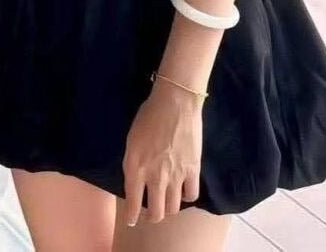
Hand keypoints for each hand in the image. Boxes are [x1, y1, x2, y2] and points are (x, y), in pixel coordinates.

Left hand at [122, 81, 202, 225]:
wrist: (175, 103)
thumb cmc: (148, 115)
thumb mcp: (131, 140)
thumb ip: (133, 163)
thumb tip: (136, 180)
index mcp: (135, 166)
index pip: (132, 202)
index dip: (132, 215)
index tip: (132, 221)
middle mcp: (155, 177)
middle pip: (155, 212)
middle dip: (152, 217)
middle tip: (151, 214)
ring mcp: (175, 176)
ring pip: (173, 208)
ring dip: (168, 209)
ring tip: (166, 204)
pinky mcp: (193, 171)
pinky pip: (191, 196)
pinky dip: (186, 197)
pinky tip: (183, 191)